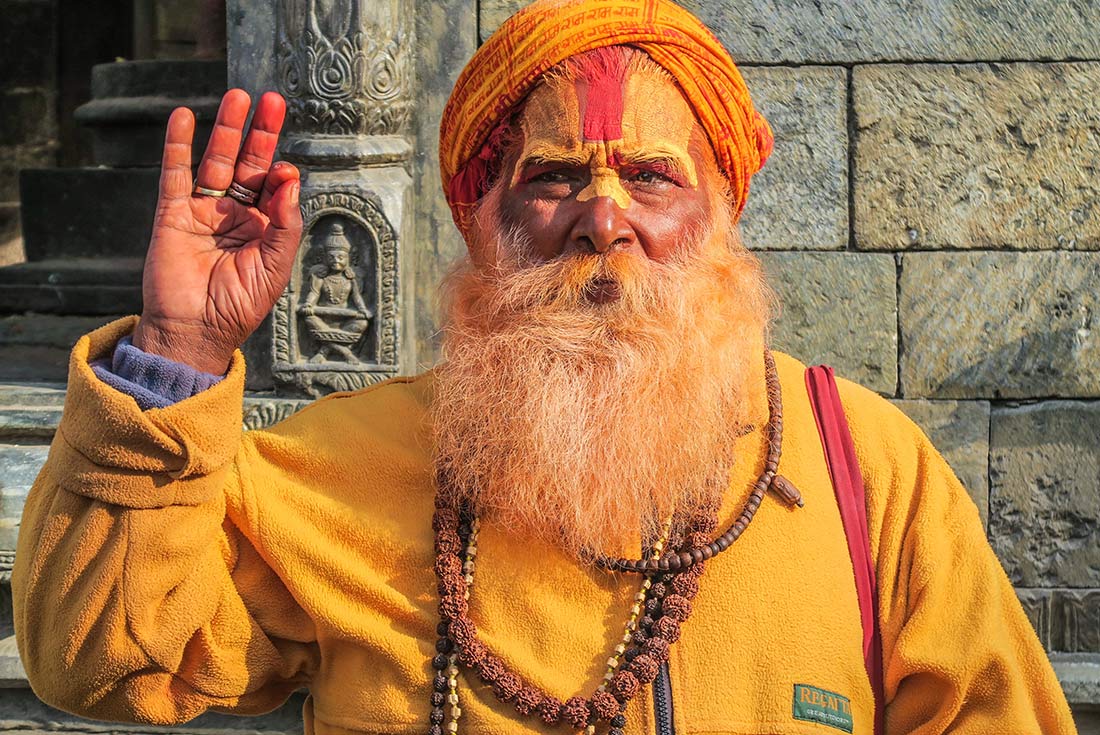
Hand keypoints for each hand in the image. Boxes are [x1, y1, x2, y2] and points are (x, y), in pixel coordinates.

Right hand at [132, 89, 301, 373]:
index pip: (274, 187)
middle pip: (248, 163)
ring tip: (237, 97)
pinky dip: (177, 146)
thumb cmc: (238, 306)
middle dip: (259, 132)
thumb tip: (290, 177)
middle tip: (270, 99)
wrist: (195, 331)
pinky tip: (183, 118)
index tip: (283, 171)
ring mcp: (203, 211)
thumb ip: (286, 224)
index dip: (280, 173)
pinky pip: (175, 174)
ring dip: (226, 129)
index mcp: (264, 228)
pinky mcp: (173, 214)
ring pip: (216, 161)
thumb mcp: (274, 267)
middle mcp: (235, 214)